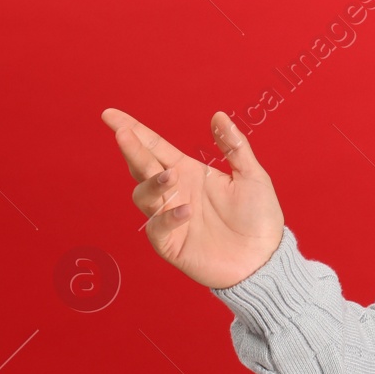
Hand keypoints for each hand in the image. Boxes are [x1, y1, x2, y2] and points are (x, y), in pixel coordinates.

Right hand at [101, 108, 284, 288]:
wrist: (264, 258)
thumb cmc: (259, 216)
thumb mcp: (252, 176)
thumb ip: (233, 146)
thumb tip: (218, 115)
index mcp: (189, 172)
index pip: (155, 147)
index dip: (133, 130)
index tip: (110, 115)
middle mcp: (174, 192)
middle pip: (143, 167)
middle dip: (132, 150)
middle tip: (123, 134)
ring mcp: (169, 218)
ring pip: (143, 196)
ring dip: (152, 183)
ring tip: (171, 176)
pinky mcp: (171, 244)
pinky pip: (158, 228)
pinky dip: (167, 218)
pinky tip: (186, 210)